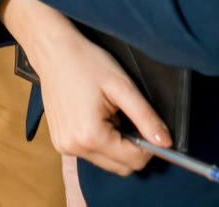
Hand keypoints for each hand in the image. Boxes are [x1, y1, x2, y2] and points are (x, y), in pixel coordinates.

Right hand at [28, 26, 170, 177]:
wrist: (53, 50)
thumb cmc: (85, 62)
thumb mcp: (122, 86)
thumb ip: (146, 117)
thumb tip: (166, 142)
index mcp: (90, 136)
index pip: (133, 161)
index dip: (149, 147)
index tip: (148, 125)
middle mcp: (74, 148)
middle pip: (120, 167)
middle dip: (132, 147)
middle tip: (127, 116)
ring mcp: (64, 147)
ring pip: (106, 162)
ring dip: (116, 144)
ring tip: (110, 114)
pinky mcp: (59, 143)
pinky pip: (91, 154)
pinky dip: (101, 141)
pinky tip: (97, 117)